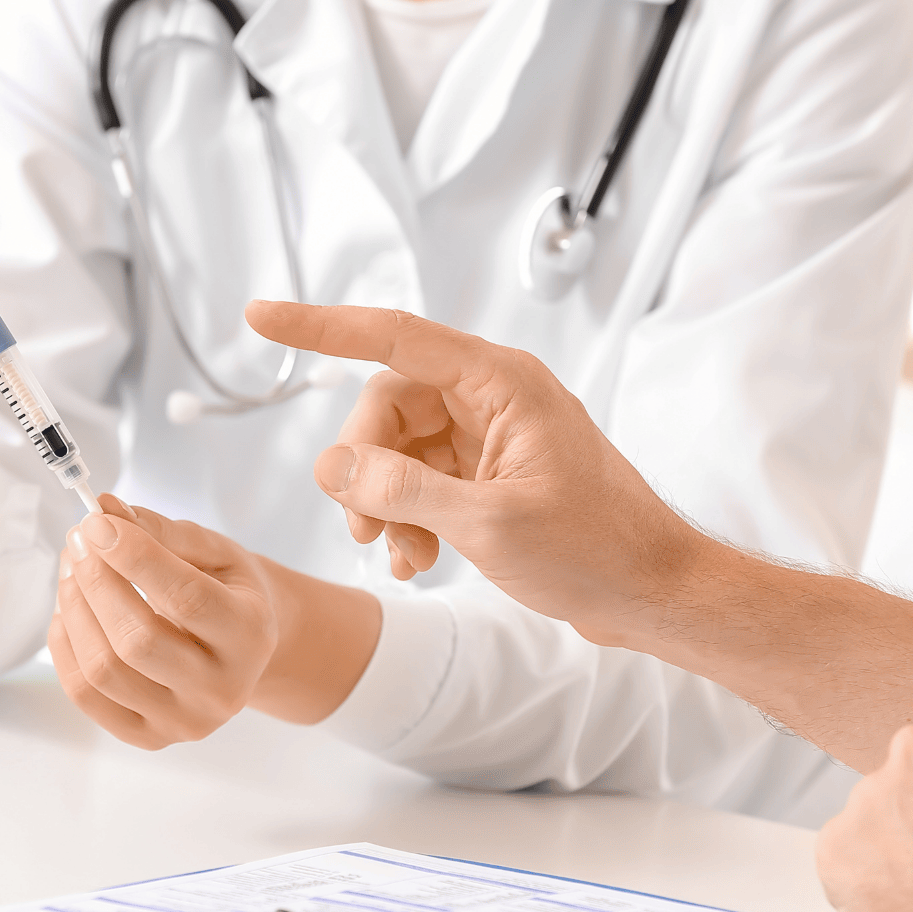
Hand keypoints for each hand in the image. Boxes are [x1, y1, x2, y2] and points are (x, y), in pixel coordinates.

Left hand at [48, 496, 279, 748]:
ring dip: (74, 609)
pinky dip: (66, 645)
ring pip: (103, 670)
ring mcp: (184, 722)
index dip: (134, 557)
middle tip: (79, 540)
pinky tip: (70, 610)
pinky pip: (85, 694)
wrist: (245, 651)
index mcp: (251, 637)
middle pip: (138, 640)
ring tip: (72, 569)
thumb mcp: (215, 553)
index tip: (97, 522)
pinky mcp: (148, 737)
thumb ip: (163, 531)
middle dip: (96, 581)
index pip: (186, 598)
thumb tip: (105, 510)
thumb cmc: (229, 592)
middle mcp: (222, 690)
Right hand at [245, 299, 703, 648]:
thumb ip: (403, 490)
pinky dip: (408, 519)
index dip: (321, 326)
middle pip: (387, 405)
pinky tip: (414, 563)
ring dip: (383, 502)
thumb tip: (334, 467)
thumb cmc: (596, 550)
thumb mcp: (488, 524)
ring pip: (399, 449)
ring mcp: (493, 438)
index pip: (394, 338)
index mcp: (501, 384)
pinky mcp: (492, 476)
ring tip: (396, 556)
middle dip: (361, 465)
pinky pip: (423, 481)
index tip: (259, 317)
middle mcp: (494, 399)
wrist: (653, 594)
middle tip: (359, 526)